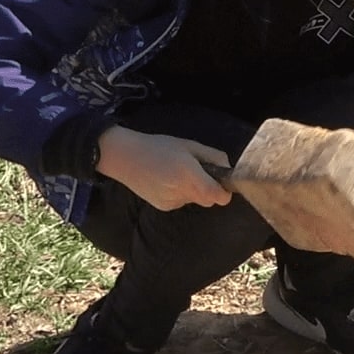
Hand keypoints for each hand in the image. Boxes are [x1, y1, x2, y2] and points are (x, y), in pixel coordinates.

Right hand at [95, 126, 231, 211]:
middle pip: (208, 200)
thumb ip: (214, 157)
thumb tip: (227, 168)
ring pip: (194, 200)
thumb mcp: (190, 146)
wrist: (125, 157)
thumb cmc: (160, 147)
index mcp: (190, 176)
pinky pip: (181, 201)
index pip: (218, 197)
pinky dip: (181, 193)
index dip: (225, 191)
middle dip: (209, 188)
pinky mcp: (163, 207)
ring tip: (177, 173)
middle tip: (198, 171)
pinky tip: (167, 180)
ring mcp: (171, 202)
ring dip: (193, 190)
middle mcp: (181, 193)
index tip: (223, 182)